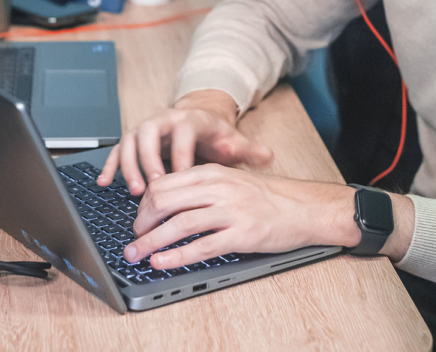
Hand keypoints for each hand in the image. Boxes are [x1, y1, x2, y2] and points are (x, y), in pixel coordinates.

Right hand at [97, 90, 273, 193]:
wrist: (199, 118)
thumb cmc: (215, 135)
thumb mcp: (233, 140)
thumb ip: (248, 150)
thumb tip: (268, 155)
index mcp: (189, 120)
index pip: (183, 134)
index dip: (180, 155)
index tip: (182, 177)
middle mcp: (164, 119)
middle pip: (150, 133)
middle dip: (149, 159)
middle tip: (151, 187)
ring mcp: (146, 128)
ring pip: (131, 140)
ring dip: (130, 165)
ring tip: (134, 191)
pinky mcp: (134, 139)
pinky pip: (117, 149)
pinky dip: (111, 164)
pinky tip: (105, 182)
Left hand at [123, 163, 361, 268]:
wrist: (302, 207)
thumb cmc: (266, 196)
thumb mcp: (230, 180)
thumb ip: (201, 186)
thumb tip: (165, 199)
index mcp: (212, 172)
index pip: (165, 184)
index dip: (144, 205)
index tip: (138, 220)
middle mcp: (218, 188)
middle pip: (165, 201)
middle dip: (141, 223)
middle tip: (133, 239)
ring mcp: (230, 211)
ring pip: (178, 224)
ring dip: (151, 242)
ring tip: (137, 254)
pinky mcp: (241, 234)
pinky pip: (201, 247)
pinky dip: (176, 256)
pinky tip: (162, 262)